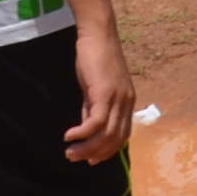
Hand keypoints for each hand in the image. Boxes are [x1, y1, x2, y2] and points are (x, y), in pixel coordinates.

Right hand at [63, 16, 135, 163]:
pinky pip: (95, 122)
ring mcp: (117, 98)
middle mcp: (126, 102)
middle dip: (95, 154)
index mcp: (127, 102)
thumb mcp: (95, 87)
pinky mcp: (105, 93)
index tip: (91, 160)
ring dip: (86, 148)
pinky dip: (82, 133)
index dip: (108, 150)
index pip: (122, 135)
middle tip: (75, 159)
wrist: (98, 35)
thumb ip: (92, 106)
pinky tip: (69, 136)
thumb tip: (86, 127)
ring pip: (105, 134)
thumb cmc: (95, 58)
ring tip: (69, 153)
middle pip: (115, 139)